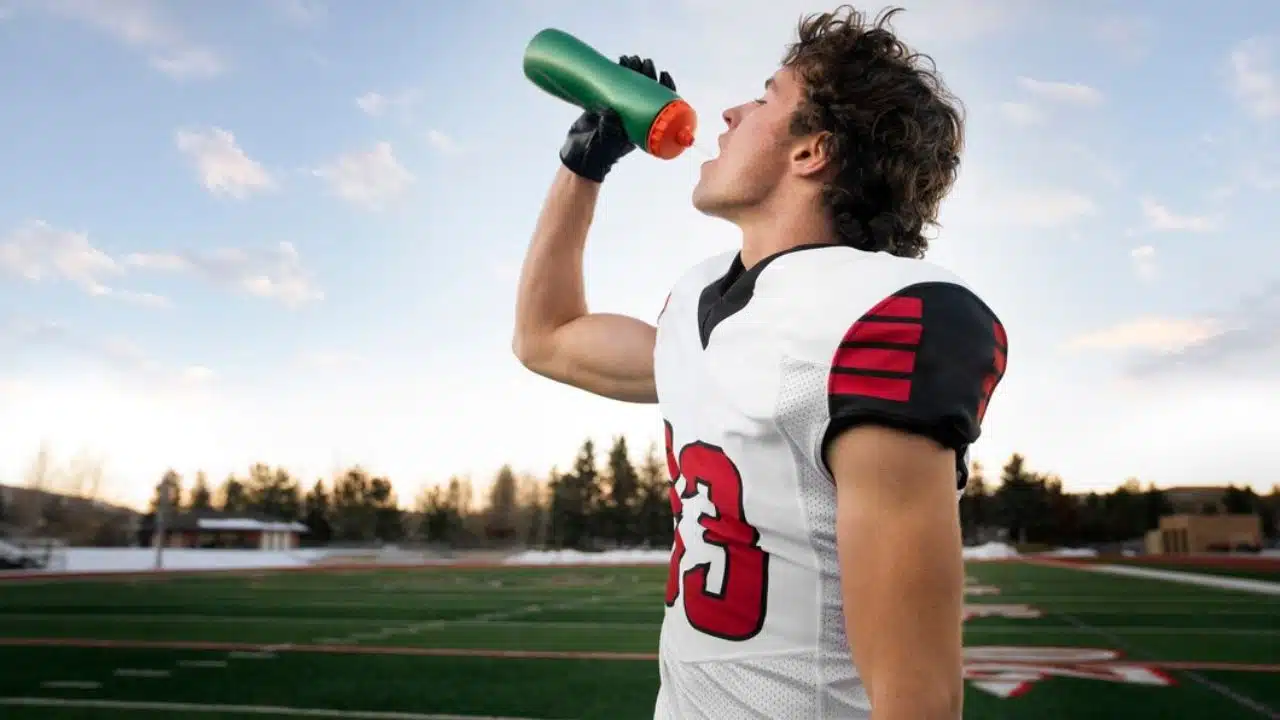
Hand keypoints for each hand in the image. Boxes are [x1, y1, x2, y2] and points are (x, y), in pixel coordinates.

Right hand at [559, 55, 676, 182]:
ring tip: (631, 59)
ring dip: (635, 70)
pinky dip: (620, 72)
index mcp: (643, 126)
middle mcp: (635, 115)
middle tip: (643, 62)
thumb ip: (609, 130)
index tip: (663, 74)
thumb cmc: (597, 155)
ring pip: (634, 84)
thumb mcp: (607, 144)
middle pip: (649, 90)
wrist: (579, 155)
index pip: (661, 105)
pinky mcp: (608, 102)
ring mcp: (622, 107)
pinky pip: (618, 84)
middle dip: (648, 73)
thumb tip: (611, 112)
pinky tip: (620, 61)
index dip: (665, 88)